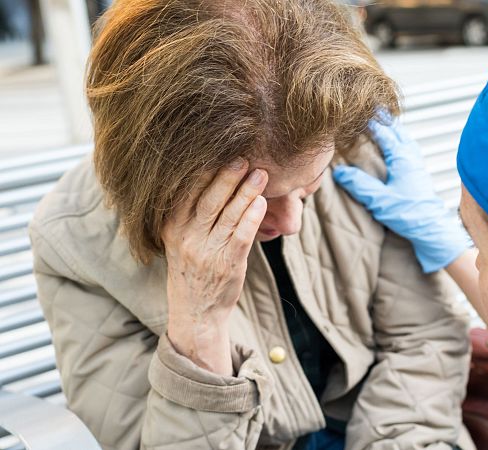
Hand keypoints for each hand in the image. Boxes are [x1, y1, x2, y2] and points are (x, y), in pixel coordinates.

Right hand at [162, 158, 267, 374]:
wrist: (195, 312)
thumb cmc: (192, 268)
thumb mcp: (179, 239)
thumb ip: (189, 212)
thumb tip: (212, 177)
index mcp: (171, 227)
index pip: (186, 192)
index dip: (202, 170)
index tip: (218, 150)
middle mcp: (187, 237)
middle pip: (208, 199)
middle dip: (226, 176)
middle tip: (243, 156)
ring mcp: (207, 251)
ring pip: (229, 215)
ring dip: (246, 192)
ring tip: (261, 173)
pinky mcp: (228, 264)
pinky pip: (241, 235)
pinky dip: (252, 217)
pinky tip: (261, 202)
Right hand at [333, 117, 469, 272]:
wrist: (432, 230)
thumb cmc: (409, 215)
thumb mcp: (379, 200)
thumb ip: (359, 184)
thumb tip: (340, 171)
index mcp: (402, 158)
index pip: (384, 132)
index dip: (371, 122)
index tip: (359, 112)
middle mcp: (412, 157)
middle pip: (397, 131)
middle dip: (384, 119)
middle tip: (372, 109)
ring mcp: (417, 165)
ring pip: (405, 139)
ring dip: (394, 130)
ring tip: (383, 124)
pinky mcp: (419, 175)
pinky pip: (409, 149)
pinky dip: (400, 142)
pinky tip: (396, 149)